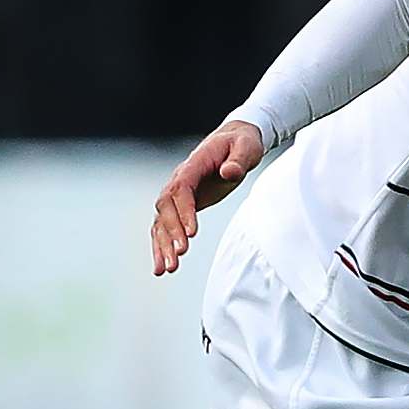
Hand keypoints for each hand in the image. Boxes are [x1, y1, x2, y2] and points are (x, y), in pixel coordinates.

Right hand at [151, 121, 265, 275]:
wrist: (235, 139)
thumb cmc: (242, 143)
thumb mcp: (247, 147)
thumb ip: (239, 160)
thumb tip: (229, 172)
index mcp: (194, 164)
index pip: (182, 188)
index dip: (184, 210)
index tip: (191, 232)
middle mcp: (179, 179)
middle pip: (166, 207)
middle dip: (172, 232)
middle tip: (181, 254)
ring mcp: (177, 193)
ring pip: (162, 221)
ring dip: (163, 245)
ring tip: (169, 269)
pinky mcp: (181, 206)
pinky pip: (165, 227)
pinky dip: (161, 246)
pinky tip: (162, 267)